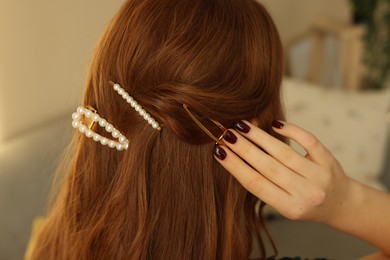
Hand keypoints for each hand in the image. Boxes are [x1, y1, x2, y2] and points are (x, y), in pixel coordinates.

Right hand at [214, 120, 352, 222]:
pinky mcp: (328, 161)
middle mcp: (305, 193)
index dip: (235, 166)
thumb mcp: (284, 203)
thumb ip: (265, 183)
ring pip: (284, 152)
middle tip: (226, 134)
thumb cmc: (304, 202)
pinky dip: (291, 130)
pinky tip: (275, 124)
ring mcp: (318, 176)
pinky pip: (308, 141)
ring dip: (260, 137)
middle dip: (243, 148)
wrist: (340, 204)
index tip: (219, 151)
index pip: (256, 184)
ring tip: (242, 126)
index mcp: (289, 207)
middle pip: (267, 167)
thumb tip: (237, 152)